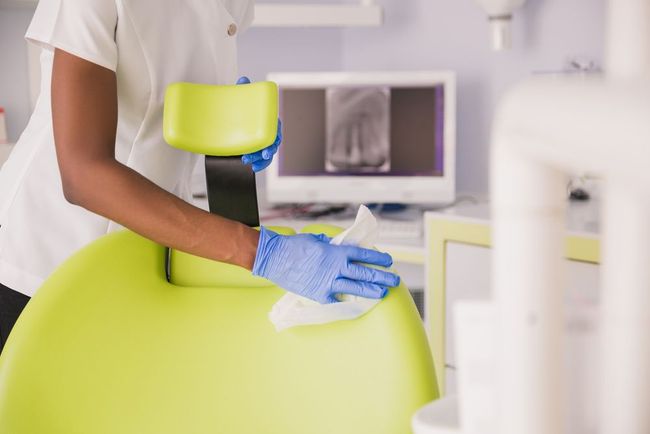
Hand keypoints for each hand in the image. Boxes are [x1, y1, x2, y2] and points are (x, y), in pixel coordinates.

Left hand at [236, 76, 281, 171]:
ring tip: (249, 162)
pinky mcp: (256, 150)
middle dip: (268, 150)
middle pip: (273, 143)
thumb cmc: (239, 108)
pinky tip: (253, 167)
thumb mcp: (240, 98)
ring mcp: (262, 142)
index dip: (275, 135)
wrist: (229, 117)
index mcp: (268, 120)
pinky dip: (259, 165)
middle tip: (261, 154)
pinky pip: (262, 160)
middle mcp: (268, 132)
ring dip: (261, 160)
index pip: (276, 128)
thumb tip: (243, 80)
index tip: (271, 141)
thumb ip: (243, 89)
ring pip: (267, 153)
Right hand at [252, 227, 400, 303]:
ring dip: (371, 291)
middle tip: (394, 280)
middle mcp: (336, 268)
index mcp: (337, 252)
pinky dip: (346, 300)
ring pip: (356, 288)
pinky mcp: (319, 294)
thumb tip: (342, 247)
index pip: (364, 255)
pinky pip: (337, 299)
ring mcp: (328, 283)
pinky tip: (356, 303)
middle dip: (382, 277)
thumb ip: (333, 245)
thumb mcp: (318, 240)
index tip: (388, 261)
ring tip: (382, 293)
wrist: (275, 258)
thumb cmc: (294, 246)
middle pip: (365, 274)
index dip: (378, 258)